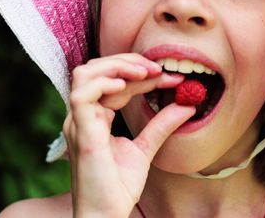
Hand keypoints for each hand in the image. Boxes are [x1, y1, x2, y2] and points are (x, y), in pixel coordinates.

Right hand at [63, 53, 194, 217]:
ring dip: (117, 66)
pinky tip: (126, 86)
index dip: (141, 73)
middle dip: (129, 62)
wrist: (106, 215)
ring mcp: (79, 121)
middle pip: (97, 69)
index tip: (170, 76)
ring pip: (85, 73)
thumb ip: (161, 125)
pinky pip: (82, 95)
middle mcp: (83, 115)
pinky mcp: (81, 131)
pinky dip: (104, 83)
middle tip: (158, 68)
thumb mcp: (146, 148)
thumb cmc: (118, 187)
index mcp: (95, 117)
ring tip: (145, 72)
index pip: (115, 82)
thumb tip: (186, 105)